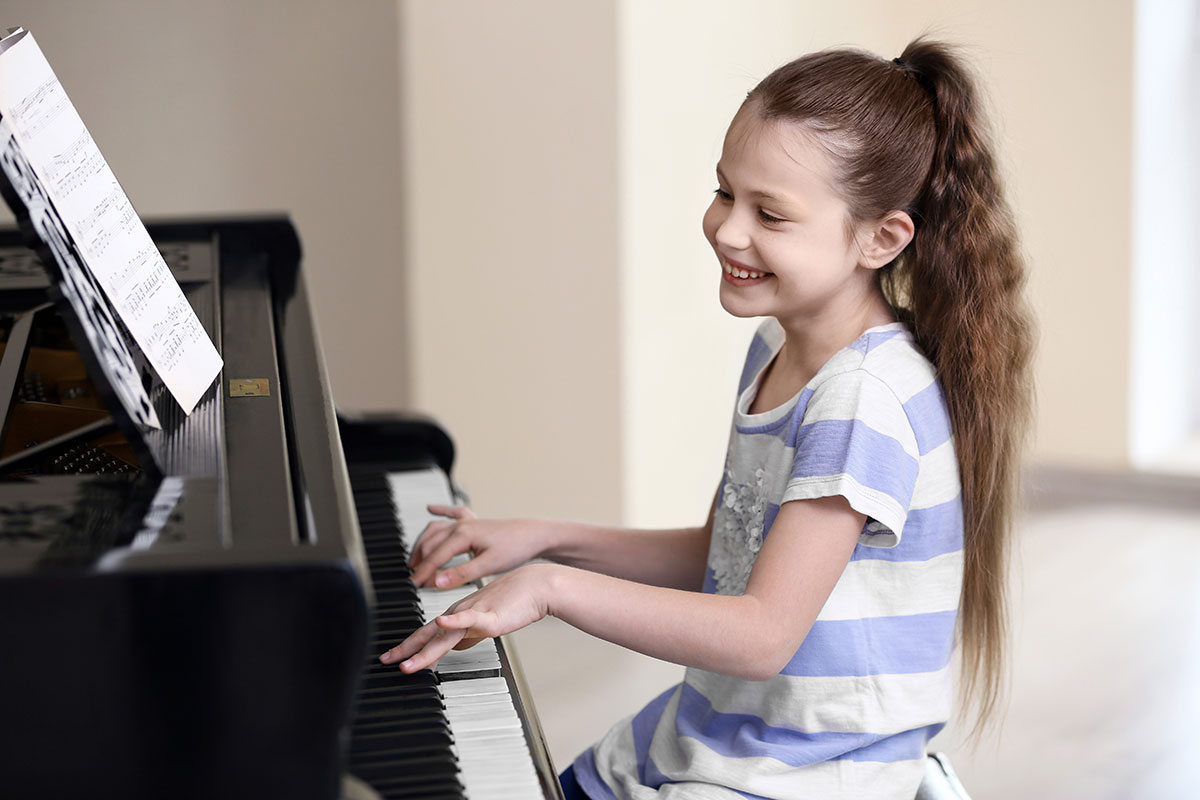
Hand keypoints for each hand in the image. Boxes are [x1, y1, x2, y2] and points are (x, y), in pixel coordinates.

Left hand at [378, 564, 556, 672]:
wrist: (535, 586)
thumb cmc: (514, 602)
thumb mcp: (485, 620)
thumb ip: (469, 633)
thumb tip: (457, 648)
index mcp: (457, 615)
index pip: (426, 634)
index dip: (408, 646)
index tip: (392, 657)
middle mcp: (459, 613)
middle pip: (427, 635)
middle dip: (406, 650)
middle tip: (386, 662)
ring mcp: (473, 614)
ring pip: (443, 634)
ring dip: (423, 650)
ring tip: (408, 664)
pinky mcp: (490, 616)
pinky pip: (469, 619)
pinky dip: (454, 622)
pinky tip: (442, 622)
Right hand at [409, 505, 547, 588]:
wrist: (534, 535)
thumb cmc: (515, 548)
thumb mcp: (488, 565)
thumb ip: (460, 574)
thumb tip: (436, 582)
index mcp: (462, 535)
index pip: (435, 556)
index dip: (422, 572)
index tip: (413, 585)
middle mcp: (461, 525)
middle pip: (431, 542)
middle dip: (419, 560)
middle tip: (414, 578)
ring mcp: (467, 522)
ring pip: (436, 529)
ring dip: (423, 543)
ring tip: (416, 559)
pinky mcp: (475, 522)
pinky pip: (452, 513)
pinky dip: (440, 511)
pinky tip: (431, 508)